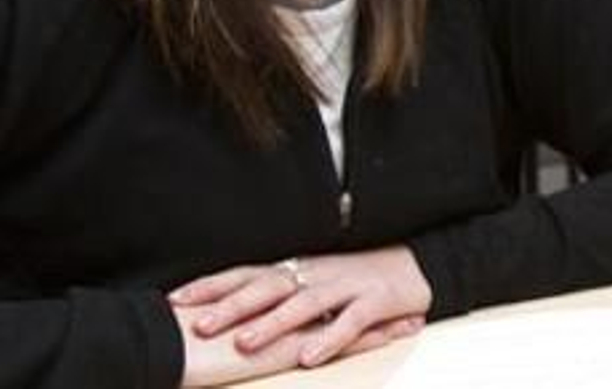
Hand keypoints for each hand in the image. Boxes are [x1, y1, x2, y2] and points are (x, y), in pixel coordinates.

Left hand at [170, 246, 431, 378]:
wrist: (421, 267)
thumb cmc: (360, 281)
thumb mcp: (316, 283)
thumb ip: (280, 296)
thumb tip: (228, 314)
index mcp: (300, 269)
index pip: (248, 273)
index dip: (213, 285)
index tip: (176, 300)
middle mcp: (319, 274)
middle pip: (271, 286)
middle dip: (234, 306)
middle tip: (201, 326)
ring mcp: (349, 286)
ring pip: (306, 303)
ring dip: (274, 323)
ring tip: (246, 343)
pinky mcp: (378, 301)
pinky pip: (351, 321)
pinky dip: (329, 338)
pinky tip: (310, 357)